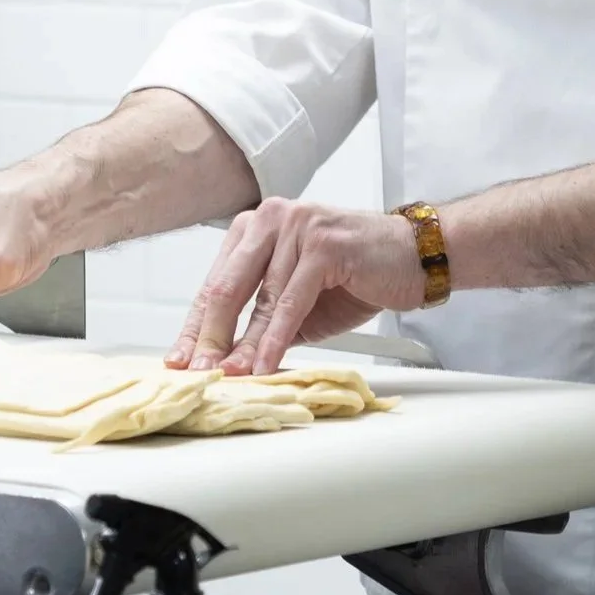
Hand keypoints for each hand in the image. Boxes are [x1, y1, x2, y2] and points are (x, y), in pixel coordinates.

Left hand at [166, 198, 426, 375]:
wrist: (414, 257)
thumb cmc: (357, 275)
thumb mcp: (300, 302)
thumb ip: (264, 322)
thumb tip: (226, 361)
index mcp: (257, 225)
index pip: (216, 283)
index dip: (196, 326)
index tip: (180, 359)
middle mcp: (271, 217)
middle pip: (226, 287)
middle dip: (208, 337)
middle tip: (195, 373)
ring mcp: (297, 226)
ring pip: (258, 298)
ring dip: (241, 345)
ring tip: (228, 377)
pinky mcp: (322, 244)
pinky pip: (290, 301)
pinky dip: (274, 338)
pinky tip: (264, 364)